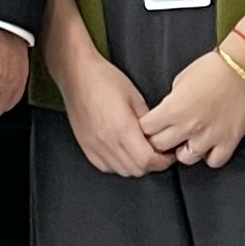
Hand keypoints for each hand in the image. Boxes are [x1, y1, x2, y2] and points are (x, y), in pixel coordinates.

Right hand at [49, 21, 165, 176]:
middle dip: (152, 164)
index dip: (163, 161)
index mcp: (122, 128)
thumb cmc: (103, 79)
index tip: (168, 154)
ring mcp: (94, 146)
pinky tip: (121, 152)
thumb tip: (157, 136)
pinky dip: (118, 164)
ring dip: (135, 165)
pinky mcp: (86, 146)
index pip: (148, 160)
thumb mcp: (135, 96)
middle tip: (158, 152)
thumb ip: (148, 121)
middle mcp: (107, 142)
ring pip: (122, 171)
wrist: (76, 74)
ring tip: (140, 151)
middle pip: (137, 169)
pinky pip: (106, 167)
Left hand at [139, 50, 244, 168]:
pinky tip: (208, 145)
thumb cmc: (211, 69)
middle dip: (159, 140)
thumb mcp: (179, 81)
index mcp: (173, 108)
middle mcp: (189, 125)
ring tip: (188, 140)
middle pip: (160, 146)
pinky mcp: (229, 141)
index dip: (146, 127)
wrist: (242, 68)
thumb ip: (169, 103)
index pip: (146, 129)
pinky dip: (209, 156)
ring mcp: (209, 136)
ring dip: (184, 150)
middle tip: (166, 135)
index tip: (150, 126)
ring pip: (185, 158)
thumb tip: (164, 117)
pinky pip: (213, 161)